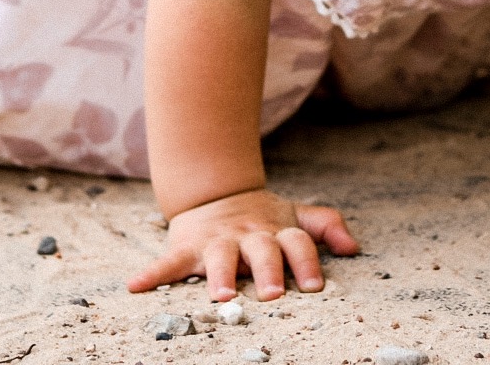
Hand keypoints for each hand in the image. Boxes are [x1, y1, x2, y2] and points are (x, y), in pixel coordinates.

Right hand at [127, 188, 360, 301]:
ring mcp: (216, 242)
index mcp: (276, 232)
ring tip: (220, 296)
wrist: (216, 193)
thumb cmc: (263, 218)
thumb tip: (353, 247)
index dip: (306, 262)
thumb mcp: (296, 217)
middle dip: (268, 271)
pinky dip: (152, 274)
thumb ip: (326, 225)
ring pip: (219, 258)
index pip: (296, 243)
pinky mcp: (187, 248)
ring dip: (219, 276)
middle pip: (262, 251)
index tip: (315, 287)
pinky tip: (136, 287)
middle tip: (273, 296)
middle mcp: (248, 237)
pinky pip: (168, 263)